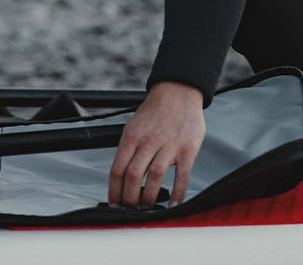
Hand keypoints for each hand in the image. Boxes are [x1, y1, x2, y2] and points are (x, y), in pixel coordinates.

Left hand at [107, 81, 204, 209]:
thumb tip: (120, 176)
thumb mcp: (133, 125)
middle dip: (129, 198)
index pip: (117, 168)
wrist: (178, 92)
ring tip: (148, 208)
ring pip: (155, 177)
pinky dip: (178, 193)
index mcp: (131, 135)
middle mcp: (148, 140)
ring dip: (150, 197)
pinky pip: (182, 175)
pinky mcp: (187, 148)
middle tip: (131, 210)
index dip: (114, 190)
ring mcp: (168, 144)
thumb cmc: (154, 112)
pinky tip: (174, 204)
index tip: (114, 204)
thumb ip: (128, 149)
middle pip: (133, 175)